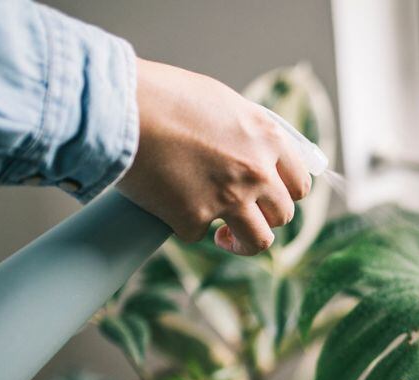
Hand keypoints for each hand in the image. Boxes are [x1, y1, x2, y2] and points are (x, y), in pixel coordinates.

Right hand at [117, 59, 310, 254]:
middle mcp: (256, 171)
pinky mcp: (194, 219)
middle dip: (265, 219)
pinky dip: (185, 225)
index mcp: (267, 138)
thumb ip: (245, 131)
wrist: (120, 107)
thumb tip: (256, 151)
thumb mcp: (221, 102)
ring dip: (242, 244)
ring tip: (224, 238)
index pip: (299, 183)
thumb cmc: (163, 96)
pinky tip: (171, 207)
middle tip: (243, 216)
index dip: (286, 195)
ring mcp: (228, 199)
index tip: (272, 200)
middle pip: (283, 215)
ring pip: (258, 241)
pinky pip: (199, 234)